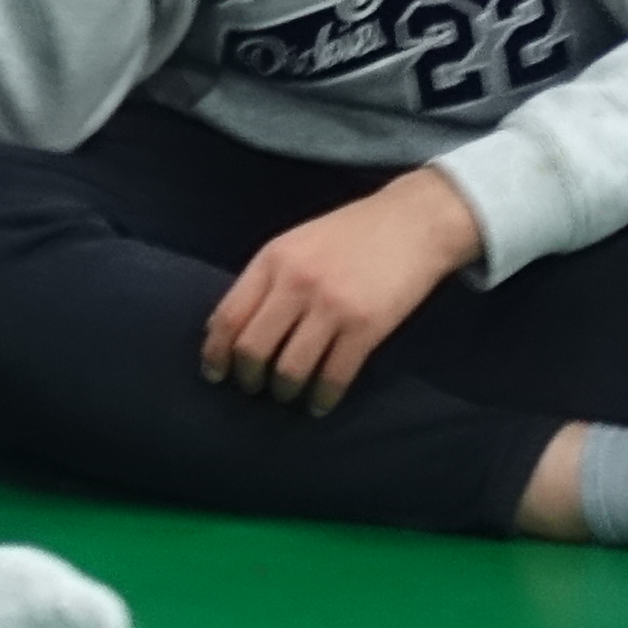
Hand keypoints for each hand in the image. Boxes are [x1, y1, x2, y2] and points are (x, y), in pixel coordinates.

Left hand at [201, 168, 484, 411]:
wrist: (414, 222)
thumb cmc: (350, 234)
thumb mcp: (294, 243)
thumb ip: (262, 280)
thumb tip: (223, 326)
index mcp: (272, 260)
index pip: (229, 316)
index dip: (215, 352)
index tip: (214, 373)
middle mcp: (295, 283)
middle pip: (253, 348)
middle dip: (246, 378)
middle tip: (251, 388)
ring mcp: (331, 306)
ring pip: (290, 368)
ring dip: (283, 391)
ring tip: (285, 395)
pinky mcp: (366, 327)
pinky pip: (334, 376)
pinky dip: (322, 398)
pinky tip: (318, 405)